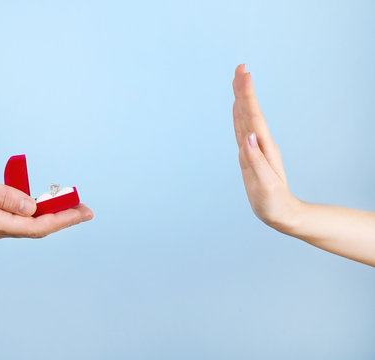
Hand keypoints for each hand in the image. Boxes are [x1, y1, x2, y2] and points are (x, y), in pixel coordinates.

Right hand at [0, 159, 92, 238]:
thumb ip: (4, 195)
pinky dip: (41, 212)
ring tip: (75, 205)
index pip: (35, 226)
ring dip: (55, 215)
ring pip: (33, 225)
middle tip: (87, 210)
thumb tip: (32, 208)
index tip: (81, 212)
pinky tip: (51, 204)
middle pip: (38, 228)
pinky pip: (24, 219)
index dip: (61, 220)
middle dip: (64, 219)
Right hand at [232, 64, 300, 231]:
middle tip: (240, 68)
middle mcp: (260, 144)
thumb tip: (247, 137)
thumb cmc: (273, 202)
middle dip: (244, 89)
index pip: (253, 116)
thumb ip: (256, 161)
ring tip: (238, 81)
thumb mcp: (265, 185)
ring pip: (246, 118)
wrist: (281, 213)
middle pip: (250, 112)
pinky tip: (237, 108)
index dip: (247, 95)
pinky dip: (239, 115)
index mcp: (263, 148)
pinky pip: (242, 129)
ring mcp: (255, 148)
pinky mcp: (250, 154)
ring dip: (242, 98)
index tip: (243, 74)